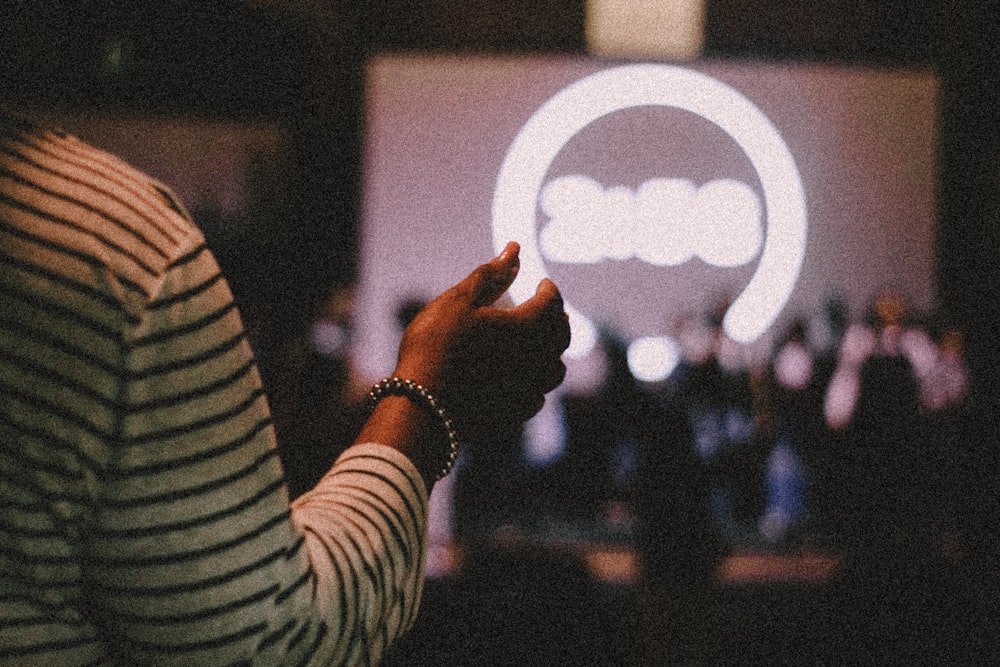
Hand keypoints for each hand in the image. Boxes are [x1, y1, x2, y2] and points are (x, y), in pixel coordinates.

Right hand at [393, 242, 569, 440]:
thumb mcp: (459, 301)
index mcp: (526, 327)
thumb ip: (490, 275)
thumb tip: (514, 250)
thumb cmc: (436, 345)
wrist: (423, 405)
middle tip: (545, 307)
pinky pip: (539, 395)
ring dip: (552, 351)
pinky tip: (524, 376)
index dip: (549, 289)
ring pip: (556, 369)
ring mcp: (530, 389)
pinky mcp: (518, 413)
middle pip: (561, 335)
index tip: (542, 283)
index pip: (552, 302)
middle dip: (556, 317)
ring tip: (538, 341)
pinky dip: (537, 381)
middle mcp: (537, 359)